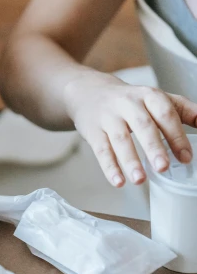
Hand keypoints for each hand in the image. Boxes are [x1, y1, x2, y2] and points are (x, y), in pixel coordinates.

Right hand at [65, 73, 196, 186]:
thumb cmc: (128, 101)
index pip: (165, 114)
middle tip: (163, 167)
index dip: (176, 135)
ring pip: (119, 140)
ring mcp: (108, 118)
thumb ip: (182, 110)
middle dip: (154, 148)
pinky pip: (101, 150)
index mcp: (148, 96)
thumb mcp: (155, 98)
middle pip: (142, 126)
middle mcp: (127, 104)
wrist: (88, 92)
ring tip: (140, 179)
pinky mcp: (92, 131)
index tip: (185, 156)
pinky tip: (118, 181)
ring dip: (130, 161)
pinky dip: (109, 167)